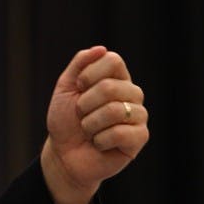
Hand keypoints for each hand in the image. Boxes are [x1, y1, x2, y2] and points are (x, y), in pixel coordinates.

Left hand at [42, 46, 148, 203]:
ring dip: (90, 123)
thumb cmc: (65, 121)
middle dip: (85, 104)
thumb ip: (79, 64)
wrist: (63, 155)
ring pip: (115, 110)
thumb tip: (101, 48)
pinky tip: (99, 143)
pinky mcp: (140, 138)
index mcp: (116, 78)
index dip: (88, 75)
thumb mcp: (65, 88)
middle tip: (81, 115)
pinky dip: (100, 140)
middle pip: (110, 86)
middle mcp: (132, 94)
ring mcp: (138, 116)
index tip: (78, 88)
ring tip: (89, 131)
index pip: (113, 60)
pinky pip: (121, 132)